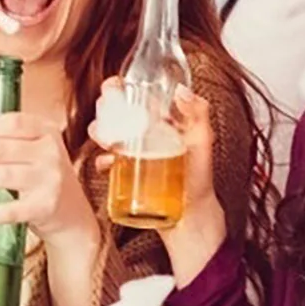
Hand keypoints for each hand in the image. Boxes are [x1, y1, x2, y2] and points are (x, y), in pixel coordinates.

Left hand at [0, 110, 98, 248]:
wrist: (71, 213)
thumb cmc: (42, 175)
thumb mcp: (27, 147)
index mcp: (47, 131)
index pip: (12, 122)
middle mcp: (51, 153)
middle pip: (0, 149)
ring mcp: (49, 181)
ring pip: (0, 176)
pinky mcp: (43, 208)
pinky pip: (6, 210)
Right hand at [92, 82, 225, 287]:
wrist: (190, 219)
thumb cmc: (199, 181)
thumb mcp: (204, 143)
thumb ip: (199, 114)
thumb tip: (182, 90)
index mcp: (164, 123)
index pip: (140, 97)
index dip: (123, 89)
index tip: (115, 86)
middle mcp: (146, 135)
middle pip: (119, 114)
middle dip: (107, 109)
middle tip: (106, 111)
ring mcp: (134, 155)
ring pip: (109, 136)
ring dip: (100, 132)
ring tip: (106, 138)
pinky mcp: (126, 175)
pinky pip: (107, 163)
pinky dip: (102, 160)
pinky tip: (106, 163)